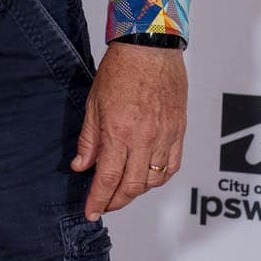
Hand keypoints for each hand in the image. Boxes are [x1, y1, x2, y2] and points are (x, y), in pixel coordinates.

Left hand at [72, 43, 186, 219]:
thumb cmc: (121, 69)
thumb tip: (81, 165)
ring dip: (137, 192)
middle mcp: (144, 139)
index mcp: (119, 132)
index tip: (91, 212)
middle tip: (104, 205)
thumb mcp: (93, 103)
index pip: (107, 178)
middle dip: (115, 201)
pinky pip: (172, 167)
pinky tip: (148, 179)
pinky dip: (159, 179)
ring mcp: (165, 137)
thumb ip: (89, 138)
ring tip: (123, 191)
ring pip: (153, 181)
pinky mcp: (179, 132)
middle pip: (131, 186)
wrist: (150, 49)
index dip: (98, 200)